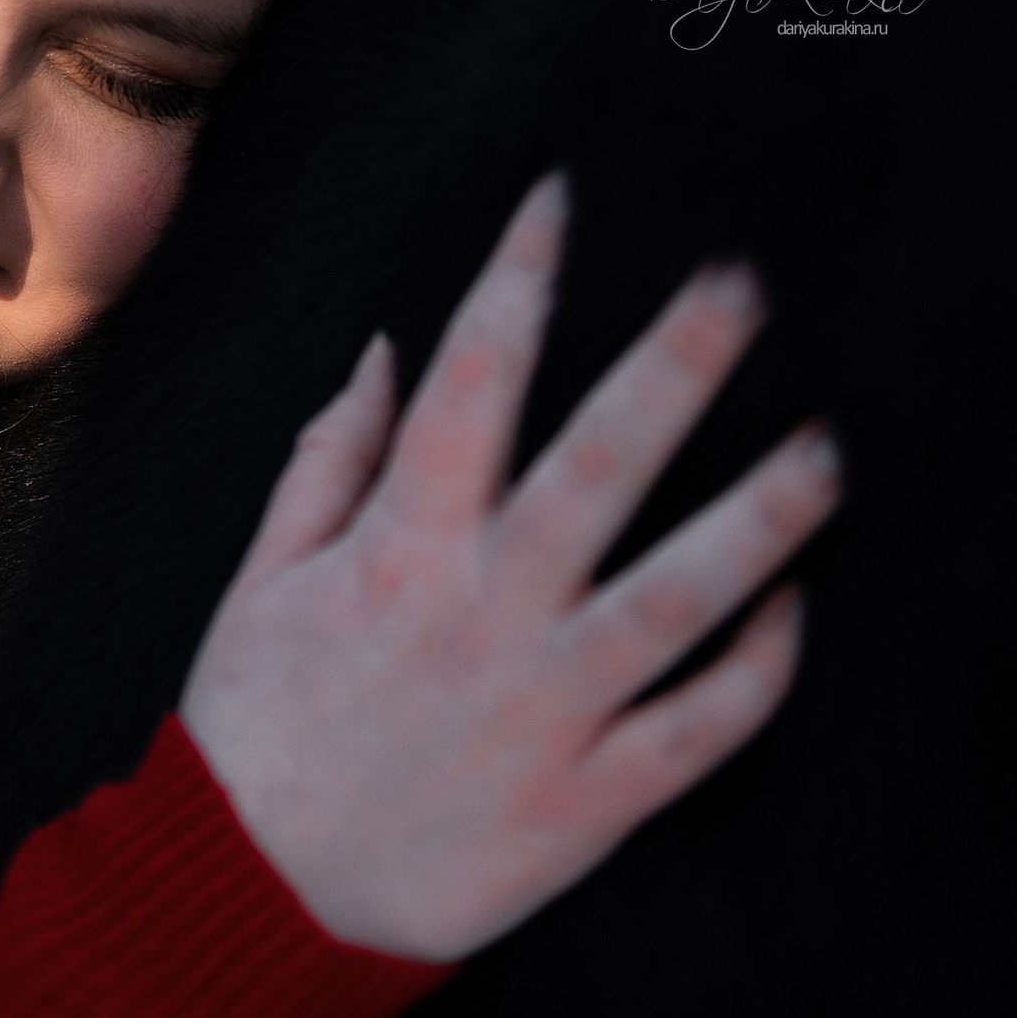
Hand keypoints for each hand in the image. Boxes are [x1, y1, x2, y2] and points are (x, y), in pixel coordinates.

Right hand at [180, 174, 839, 962]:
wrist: (258, 884)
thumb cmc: (257, 723)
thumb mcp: (261, 577)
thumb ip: (329, 459)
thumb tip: (384, 351)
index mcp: (396, 547)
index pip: (469, 381)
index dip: (516, 279)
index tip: (558, 199)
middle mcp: (483, 610)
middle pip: (600, 465)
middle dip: (674, 364)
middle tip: (739, 283)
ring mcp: (547, 703)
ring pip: (681, 594)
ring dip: (763, 516)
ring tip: (827, 447)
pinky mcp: (592, 795)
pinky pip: (700, 727)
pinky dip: (756, 668)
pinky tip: (794, 607)